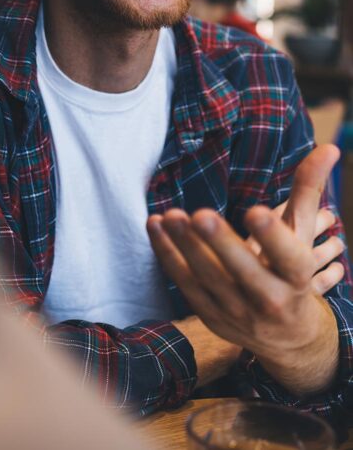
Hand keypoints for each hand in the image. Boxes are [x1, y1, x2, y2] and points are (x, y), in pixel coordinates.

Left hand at [147, 145, 341, 395]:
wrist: (288, 339)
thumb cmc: (293, 272)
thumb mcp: (303, 233)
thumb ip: (309, 190)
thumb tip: (329, 147)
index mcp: (296, 277)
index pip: (289, 258)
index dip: (274, 237)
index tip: (256, 211)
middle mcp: (268, 299)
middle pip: (243, 272)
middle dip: (221, 244)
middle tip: (200, 214)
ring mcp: (236, 311)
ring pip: (208, 279)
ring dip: (186, 247)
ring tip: (171, 216)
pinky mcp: (209, 314)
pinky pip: (185, 284)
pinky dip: (168, 256)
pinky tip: (156, 227)